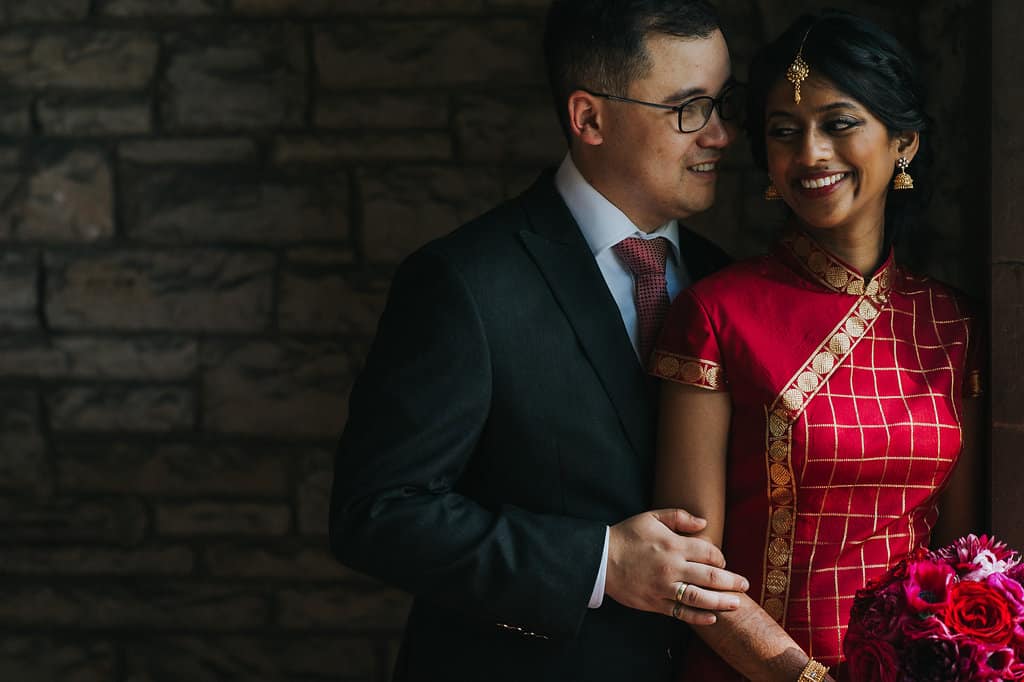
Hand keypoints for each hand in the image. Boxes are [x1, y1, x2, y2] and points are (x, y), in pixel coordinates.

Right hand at [604, 508, 748, 624]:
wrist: (599, 559)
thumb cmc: (626, 536)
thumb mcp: (651, 517)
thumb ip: (678, 517)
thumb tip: (703, 523)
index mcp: (673, 545)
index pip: (708, 552)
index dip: (720, 557)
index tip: (722, 561)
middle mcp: (672, 568)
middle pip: (710, 577)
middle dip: (731, 581)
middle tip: (745, 585)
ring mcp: (664, 588)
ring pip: (700, 598)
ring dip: (722, 601)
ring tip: (736, 604)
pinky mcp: (655, 603)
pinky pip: (681, 613)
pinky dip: (698, 617)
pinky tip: (712, 618)